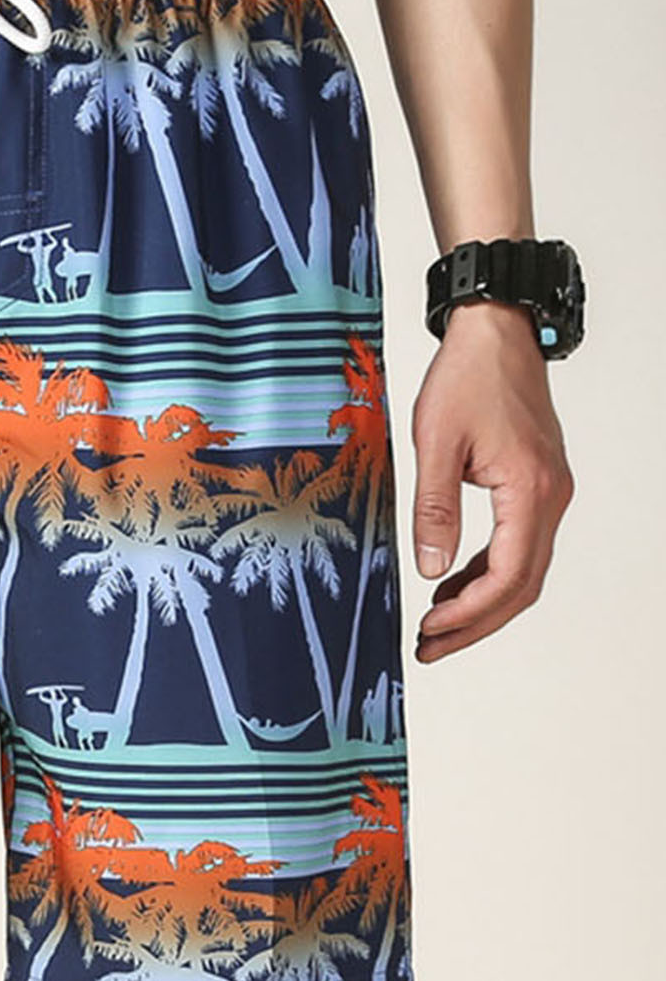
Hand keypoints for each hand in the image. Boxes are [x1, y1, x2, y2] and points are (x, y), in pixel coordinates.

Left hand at [410, 298, 573, 661]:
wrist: (497, 333)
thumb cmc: (468, 378)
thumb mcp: (436, 444)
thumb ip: (433, 509)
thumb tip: (430, 568)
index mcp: (531, 490)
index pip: (509, 575)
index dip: (469, 611)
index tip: (430, 628)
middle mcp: (551, 497)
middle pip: (522, 585)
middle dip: (476, 622)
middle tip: (430, 647)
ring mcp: (548, 492)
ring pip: (523, 569)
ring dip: (481, 602)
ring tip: (435, 626)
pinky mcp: (536, 485)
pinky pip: (518, 545)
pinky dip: (487, 571)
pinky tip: (452, 582)